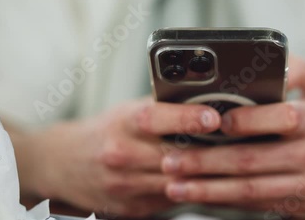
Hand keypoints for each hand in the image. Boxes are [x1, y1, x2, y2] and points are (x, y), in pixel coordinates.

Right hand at [23, 97, 220, 217]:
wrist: (63, 164)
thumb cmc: (103, 132)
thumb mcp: (127, 110)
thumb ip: (162, 106)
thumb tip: (203, 97)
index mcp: (122, 123)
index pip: (155, 118)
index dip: (187, 118)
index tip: (214, 117)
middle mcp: (122, 155)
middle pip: (174, 156)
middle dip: (211, 151)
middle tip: (242, 142)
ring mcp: (127, 185)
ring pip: (179, 182)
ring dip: (209, 174)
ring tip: (234, 162)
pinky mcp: (134, 207)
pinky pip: (174, 200)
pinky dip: (196, 190)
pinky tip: (212, 182)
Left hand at [160, 56, 304, 216]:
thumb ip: (295, 67)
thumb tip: (260, 58)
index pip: (279, 119)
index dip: (243, 122)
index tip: (210, 121)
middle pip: (253, 161)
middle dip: (206, 163)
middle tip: (171, 160)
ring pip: (252, 191)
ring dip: (209, 190)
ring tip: (176, 186)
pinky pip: (261, 206)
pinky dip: (228, 202)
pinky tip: (203, 197)